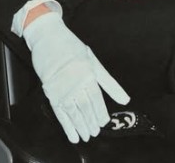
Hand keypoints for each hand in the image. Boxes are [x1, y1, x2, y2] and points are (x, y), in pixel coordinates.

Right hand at [22, 11, 128, 143]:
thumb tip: (125, 99)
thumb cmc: (72, 47)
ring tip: (86, 136)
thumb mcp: (93, 60)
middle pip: (86, 108)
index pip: (97, 99)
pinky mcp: (51, 92)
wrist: (49, 38)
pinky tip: (72, 135)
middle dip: (91, 122)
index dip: (101, 113)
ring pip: (74, 112)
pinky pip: (60, 113)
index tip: (103, 122)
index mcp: (88, 73)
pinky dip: (67, 126)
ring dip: (80, 126)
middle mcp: (76, 82)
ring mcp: (62, 87)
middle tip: (95, 132)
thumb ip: (109, 82)